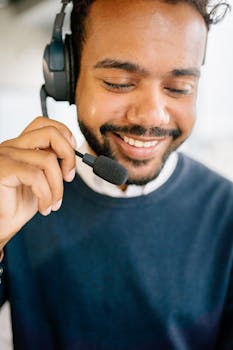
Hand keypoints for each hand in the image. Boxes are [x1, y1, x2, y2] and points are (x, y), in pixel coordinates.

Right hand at [0, 117, 76, 246]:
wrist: (1, 226)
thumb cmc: (18, 205)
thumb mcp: (41, 180)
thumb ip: (51, 163)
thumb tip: (71, 153)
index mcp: (20, 146)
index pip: (44, 124)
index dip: (64, 133)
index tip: (73, 151)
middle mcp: (11, 146)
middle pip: (50, 133)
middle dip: (68, 155)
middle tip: (69, 177)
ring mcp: (5, 156)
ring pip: (48, 160)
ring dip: (57, 187)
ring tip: (53, 203)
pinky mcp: (3, 170)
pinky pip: (36, 177)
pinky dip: (46, 195)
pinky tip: (44, 207)